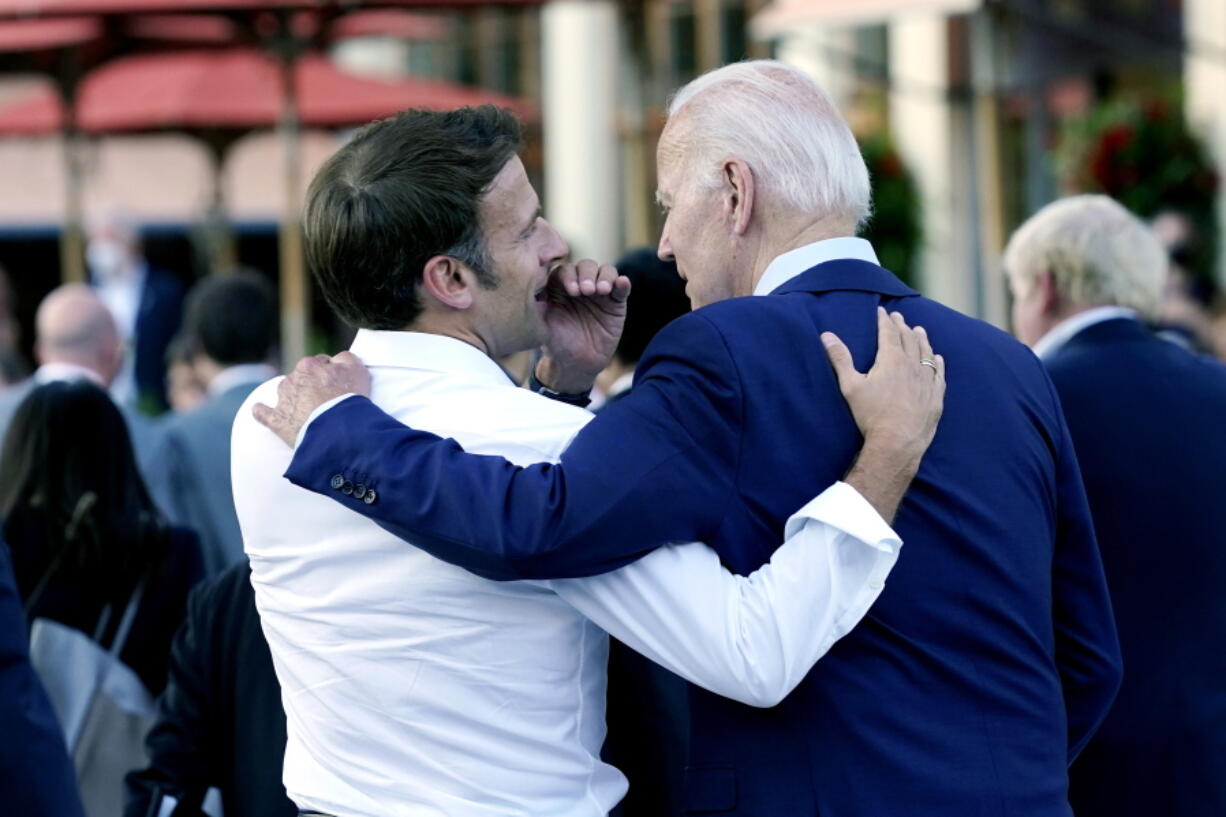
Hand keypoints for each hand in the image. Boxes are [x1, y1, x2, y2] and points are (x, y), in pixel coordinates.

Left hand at [252, 351, 370, 447]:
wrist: (336, 429)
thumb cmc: (348, 398)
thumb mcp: (357, 369)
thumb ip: (346, 358)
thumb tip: (338, 359)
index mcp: (309, 365)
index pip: (321, 363)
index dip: (331, 374)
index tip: (339, 385)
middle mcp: (292, 379)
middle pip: (302, 378)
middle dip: (312, 385)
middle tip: (328, 400)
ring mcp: (283, 400)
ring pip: (285, 393)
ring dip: (294, 398)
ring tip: (308, 411)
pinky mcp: (277, 421)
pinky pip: (262, 413)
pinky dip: (262, 411)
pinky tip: (261, 411)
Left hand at [537, 259, 631, 393]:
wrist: (577, 364)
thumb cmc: (557, 343)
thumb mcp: (543, 326)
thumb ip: (537, 308)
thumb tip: (529, 291)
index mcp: (559, 287)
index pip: (565, 271)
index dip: (569, 276)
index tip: (571, 291)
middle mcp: (580, 284)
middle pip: (586, 266)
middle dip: (587, 275)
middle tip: (586, 290)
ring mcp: (600, 292)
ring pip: (606, 272)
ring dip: (605, 277)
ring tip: (601, 290)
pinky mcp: (616, 303)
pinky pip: (622, 288)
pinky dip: (623, 283)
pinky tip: (622, 283)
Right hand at [822, 308, 945, 521]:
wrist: (897, 443)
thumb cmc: (871, 415)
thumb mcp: (850, 386)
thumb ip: (840, 359)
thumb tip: (827, 336)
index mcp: (891, 360)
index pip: (888, 333)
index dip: (885, 321)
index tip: (882, 311)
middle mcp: (912, 366)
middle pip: (908, 340)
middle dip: (902, 326)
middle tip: (899, 317)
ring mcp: (926, 381)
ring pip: (926, 354)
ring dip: (922, 340)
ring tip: (919, 330)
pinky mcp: (935, 397)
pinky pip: (938, 374)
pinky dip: (937, 363)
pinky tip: (938, 358)